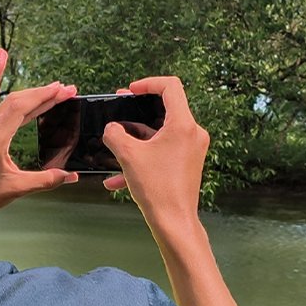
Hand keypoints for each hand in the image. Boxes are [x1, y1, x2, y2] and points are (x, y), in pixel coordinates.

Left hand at [0, 82, 79, 222]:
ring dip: (32, 96)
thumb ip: (45, 181)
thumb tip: (71, 177)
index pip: (21, 107)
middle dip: (43, 93)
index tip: (62, 90)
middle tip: (66, 89)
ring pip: (8, 103)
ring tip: (54, 93)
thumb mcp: (15, 188)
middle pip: (16, 100)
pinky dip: (22, 105)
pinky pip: (2, 110)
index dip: (43, 96)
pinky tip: (34, 106)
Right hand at [100, 76, 208, 223]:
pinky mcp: (187, 163)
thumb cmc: (156, 187)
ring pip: (160, 133)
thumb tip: (112, 128)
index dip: (148, 84)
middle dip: (137, 111)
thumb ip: (115, 134)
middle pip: (165, 109)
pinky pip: (162, 151)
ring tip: (114, 145)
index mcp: (183, 125)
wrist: (174, 221)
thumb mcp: (127, 155)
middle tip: (118, 109)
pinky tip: (117, 178)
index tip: (129, 91)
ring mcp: (191, 149)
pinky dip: (143, 156)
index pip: (171, 87)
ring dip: (136, 137)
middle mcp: (193, 133)